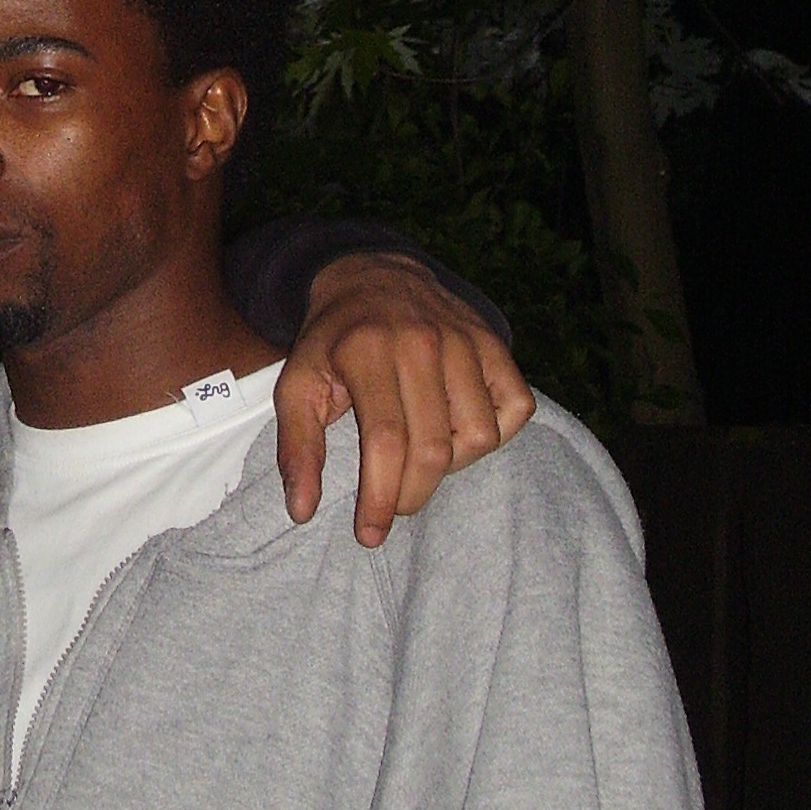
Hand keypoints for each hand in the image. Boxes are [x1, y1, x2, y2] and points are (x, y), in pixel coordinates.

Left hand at [275, 254, 534, 545]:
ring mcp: (464, 339)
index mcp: (367, 350)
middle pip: (433, 447)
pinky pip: (515, 407)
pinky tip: (458, 432)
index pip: (385, 441)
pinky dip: (494, 433)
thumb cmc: (332, 342)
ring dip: (451, 465)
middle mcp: (421, 341)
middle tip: (392, 507)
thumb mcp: (296, 385)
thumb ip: (296, 448)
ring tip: (420, 460)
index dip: (380, 497)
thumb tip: (302, 511)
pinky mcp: (494, 342)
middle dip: (411, 495)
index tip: (368, 533)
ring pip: (479, 434)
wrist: (370, 276)